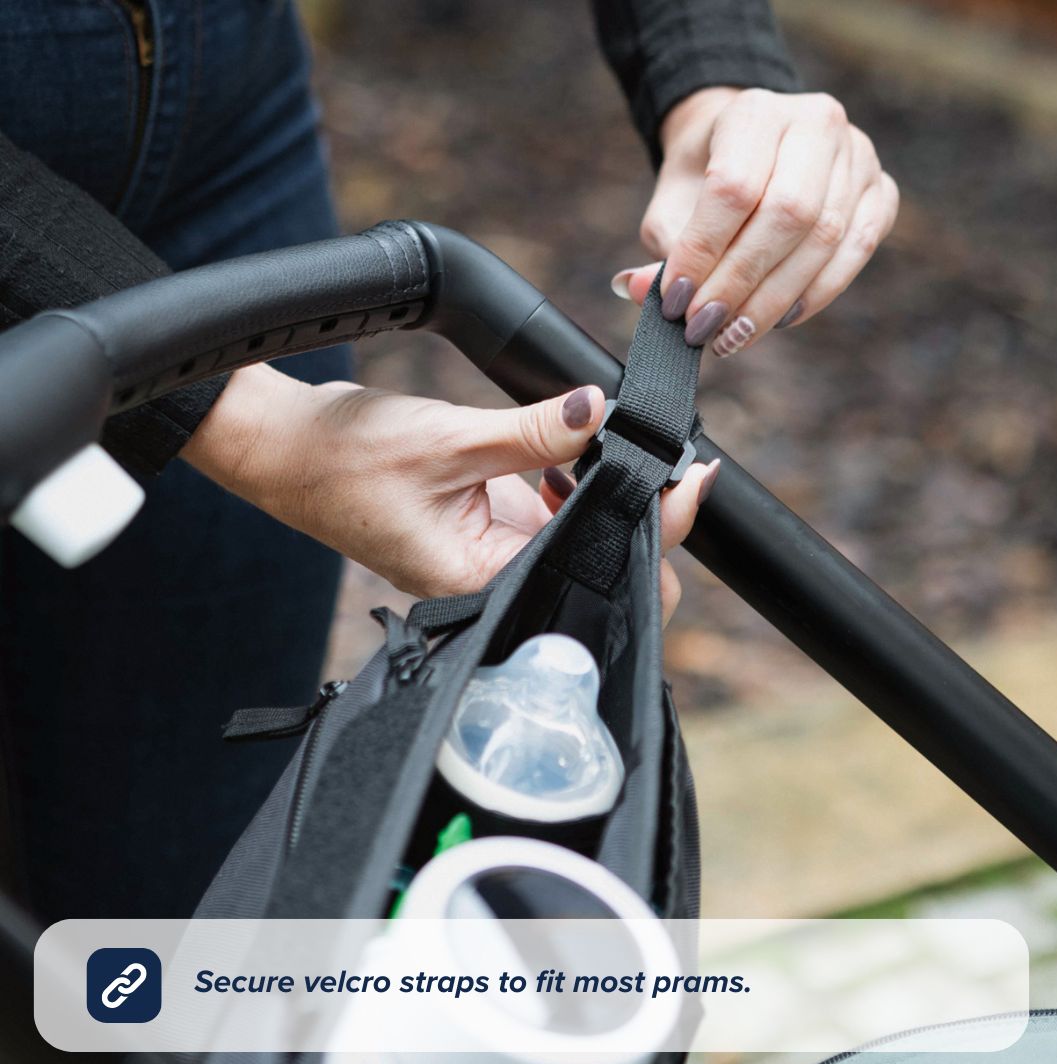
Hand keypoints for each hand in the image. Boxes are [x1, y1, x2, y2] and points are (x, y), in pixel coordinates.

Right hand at [181, 366, 719, 623]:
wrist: (285, 451)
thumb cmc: (342, 460)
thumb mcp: (449, 440)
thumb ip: (535, 431)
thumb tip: (602, 410)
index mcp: (485, 581)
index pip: (600, 568)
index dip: (658, 525)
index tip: (692, 474)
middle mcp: (495, 580)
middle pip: (603, 566)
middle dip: (642, 517)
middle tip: (662, 456)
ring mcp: (493, 555)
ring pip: (581, 539)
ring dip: (606, 494)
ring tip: (605, 441)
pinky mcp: (485, 529)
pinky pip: (550, 515)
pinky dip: (570, 483)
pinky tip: (566, 450)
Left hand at [612, 87, 898, 355]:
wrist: (748, 149)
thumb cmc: (704, 182)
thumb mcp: (671, 209)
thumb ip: (663, 251)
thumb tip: (636, 288)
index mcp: (755, 112)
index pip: (734, 188)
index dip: (704, 252)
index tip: (676, 302)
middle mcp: (816, 122)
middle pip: (787, 215)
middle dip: (740, 283)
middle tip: (705, 328)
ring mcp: (858, 155)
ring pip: (825, 238)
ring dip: (775, 299)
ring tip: (733, 336)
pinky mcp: (881, 190)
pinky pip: (857, 250)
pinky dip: (818, 293)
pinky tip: (781, 320)